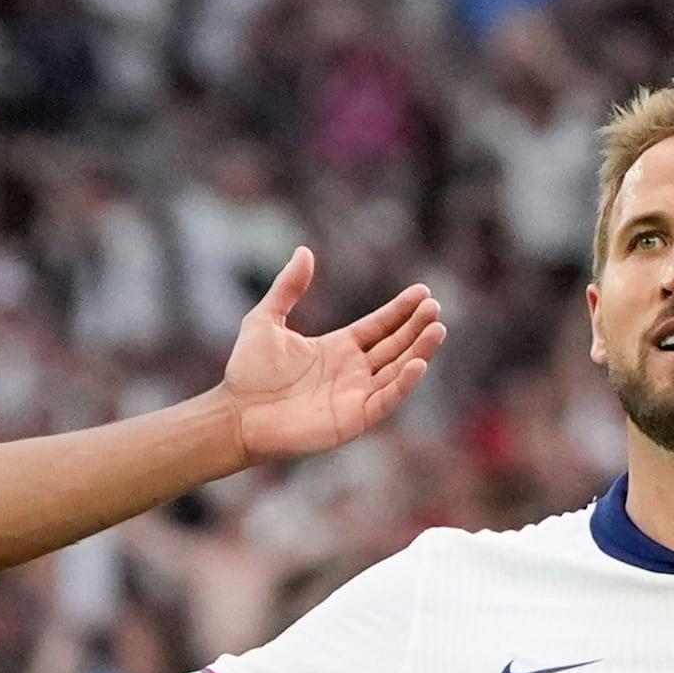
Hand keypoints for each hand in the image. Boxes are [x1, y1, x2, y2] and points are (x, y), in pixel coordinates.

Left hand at [218, 247, 443, 465]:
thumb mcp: (266, 319)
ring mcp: (355, 396)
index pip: (379, 327)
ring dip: (419, 350)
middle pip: (394, 346)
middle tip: (435, 307)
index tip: (422, 293)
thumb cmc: (247, 372)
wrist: (236, 414)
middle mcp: (352, 371)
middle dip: (416, 327)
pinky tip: (418, 363)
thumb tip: (304, 252)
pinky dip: (403, 383)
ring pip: (397, 370)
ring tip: (437, 329)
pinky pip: (385, 400)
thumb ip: (287, 287)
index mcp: (337, 348)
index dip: (400, 310)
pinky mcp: (353, 419)